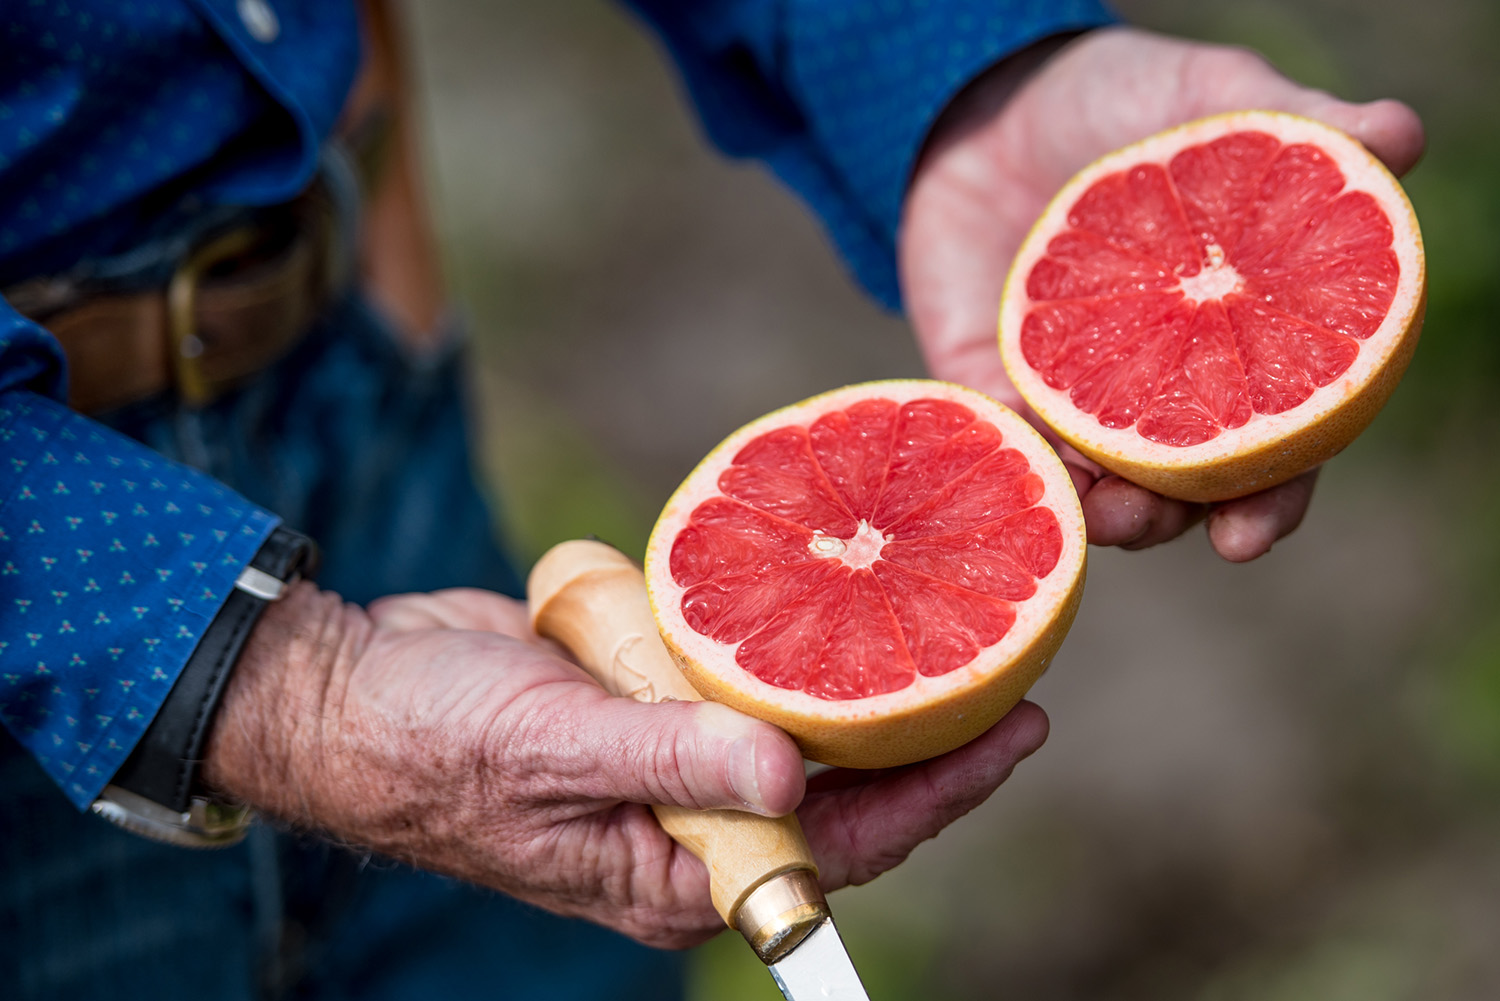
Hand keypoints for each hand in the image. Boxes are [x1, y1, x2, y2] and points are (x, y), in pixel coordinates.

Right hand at [203, 583, 1047, 947]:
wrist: (354, 692)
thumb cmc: (436, 745)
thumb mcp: (557, 751)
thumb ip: (674, 762)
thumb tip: (793, 780)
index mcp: (679, 872)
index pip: (838, 847)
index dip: (934, 795)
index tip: (1013, 735)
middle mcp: (689, 824)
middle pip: (836, 792)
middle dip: (919, 739)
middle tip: (1007, 670)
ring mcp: (670, 759)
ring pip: (790, 727)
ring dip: (855, 685)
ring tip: (946, 627)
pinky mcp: (648, 699)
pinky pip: (734, 676)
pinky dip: (779, 644)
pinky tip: (830, 602)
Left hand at [898, 26, 1424, 560]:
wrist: (985, 100)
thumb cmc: (1115, 98)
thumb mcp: (1207, 99)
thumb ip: (1290, 124)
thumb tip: (1400, 136)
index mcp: (1230, 338)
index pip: (1267, 439)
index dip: (1271, 496)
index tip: (1252, 534)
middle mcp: (1154, 382)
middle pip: (1180, 483)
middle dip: (1182, 522)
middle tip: (1179, 529)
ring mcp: (1068, 391)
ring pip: (1090, 483)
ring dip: (1100, 512)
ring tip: (1103, 511)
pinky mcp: (990, 386)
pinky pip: (1001, 443)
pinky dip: (1013, 462)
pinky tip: (1020, 466)